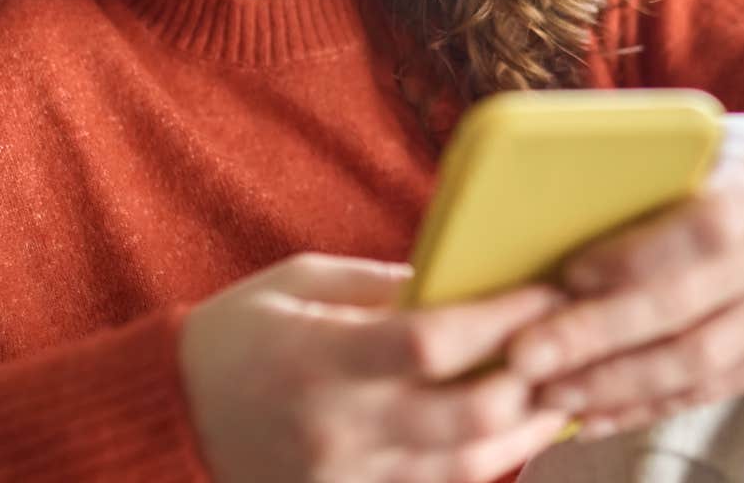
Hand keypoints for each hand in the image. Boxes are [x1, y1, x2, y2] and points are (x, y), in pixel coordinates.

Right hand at [178, 252, 578, 482]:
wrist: (170, 419)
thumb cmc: (236, 335)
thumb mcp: (299, 284)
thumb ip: (382, 285)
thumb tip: (466, 281)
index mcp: (318, 359)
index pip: (431, 343)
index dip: (501, 319)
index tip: (547, 289)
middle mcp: (337, 428)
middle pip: (468, 417)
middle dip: (533, 381)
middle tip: (573, 344)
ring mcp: (346, 478)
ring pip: (467, 467)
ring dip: (528, 431)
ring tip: (566, 392)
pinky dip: (485, 463)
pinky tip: (516, 432)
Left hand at [503, 113, 743, 441]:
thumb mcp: (709, 139)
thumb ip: (648, 169)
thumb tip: (544, 203)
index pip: (703, 228)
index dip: (635, 257)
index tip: (568, 273)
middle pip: (686, 309)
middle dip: (597, 337)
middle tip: (525, 356)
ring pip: (698, 362)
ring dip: (615, 385)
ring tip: (548, 393)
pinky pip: (714, 389)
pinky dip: (648, 405)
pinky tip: (594, 415)